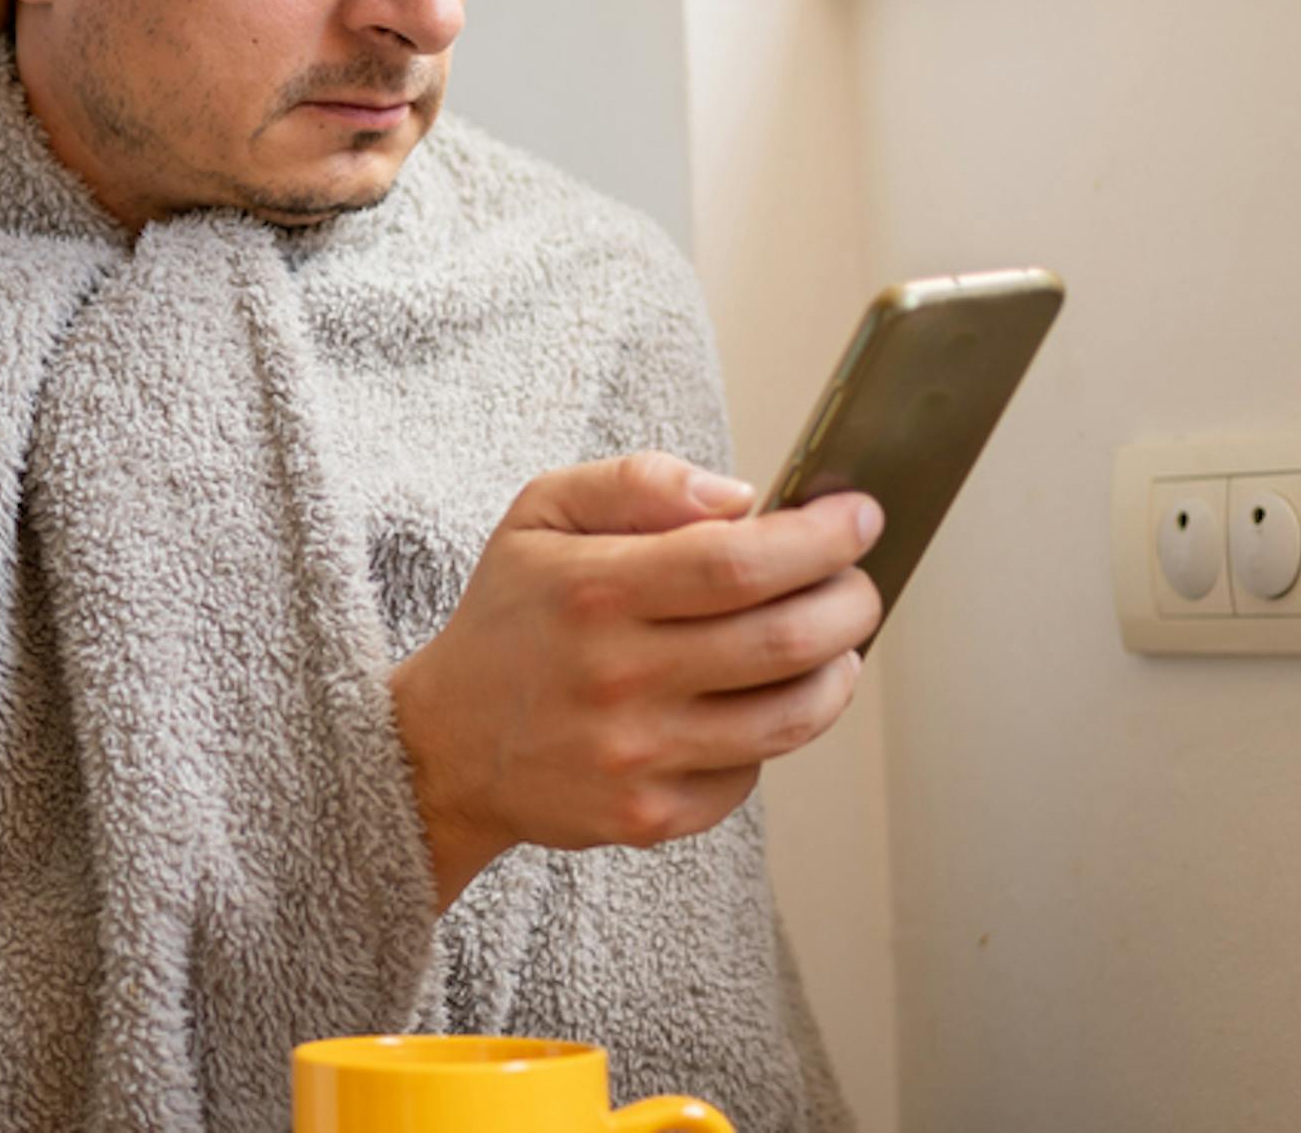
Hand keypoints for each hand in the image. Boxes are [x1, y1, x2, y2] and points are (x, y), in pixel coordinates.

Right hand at [388, 452, 884, 902]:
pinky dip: (773, 734)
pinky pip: (752, 774)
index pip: (740, 562)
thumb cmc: (508, 620)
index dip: (821, 539)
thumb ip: (636, 483)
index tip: (858, 518)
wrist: (443, 747)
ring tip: (834, 643)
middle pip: (786, 639)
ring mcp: (635, 755)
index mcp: (594, 589)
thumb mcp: (540, 516)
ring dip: (838, 672)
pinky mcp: (648, 817)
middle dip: (852, 601)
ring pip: (790, 717)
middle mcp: (616, 676)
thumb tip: (739, 499)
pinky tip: (753, 702)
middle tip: (858, 582)